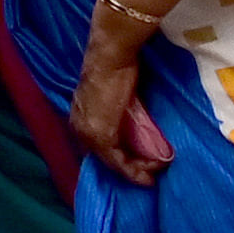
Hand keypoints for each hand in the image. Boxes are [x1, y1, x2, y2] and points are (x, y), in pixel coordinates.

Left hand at [68, 40, 169, 187]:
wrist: (111, 58)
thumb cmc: (116, 70)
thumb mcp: (115, 97)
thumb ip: (118, 114)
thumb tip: (133, 127)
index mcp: (79, 117)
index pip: (98, 145)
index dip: (120, 157)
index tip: (139, 164)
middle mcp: (79, 128)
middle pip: (105, 157)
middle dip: (130, 167)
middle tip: (150, 173)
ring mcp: (88, 133)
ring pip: (112, 161)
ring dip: (136, 170)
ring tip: (154, 172)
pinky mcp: (100, 135)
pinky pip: (117, 161)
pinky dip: (134, 170)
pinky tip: (148, 174)